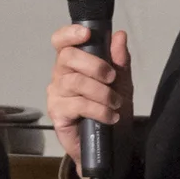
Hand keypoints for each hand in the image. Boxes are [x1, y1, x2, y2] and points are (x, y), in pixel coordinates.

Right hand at [47, 24, 133, 163]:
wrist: (113, 145)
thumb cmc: (112, 109)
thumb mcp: (123, 82)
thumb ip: (120, 60)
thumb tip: (119, 35)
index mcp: (73, 63)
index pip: (60, 41)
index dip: (69, 34)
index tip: (87, 34)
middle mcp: (60, 75)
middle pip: (67, 57)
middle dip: (94, 65)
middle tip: (112, 78)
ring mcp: (56, 95)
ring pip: (74, 82)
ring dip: (101, 92)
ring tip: (115, 103)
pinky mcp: (57, 114)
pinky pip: (76, 104)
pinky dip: (98, 110)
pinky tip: (110, 117)